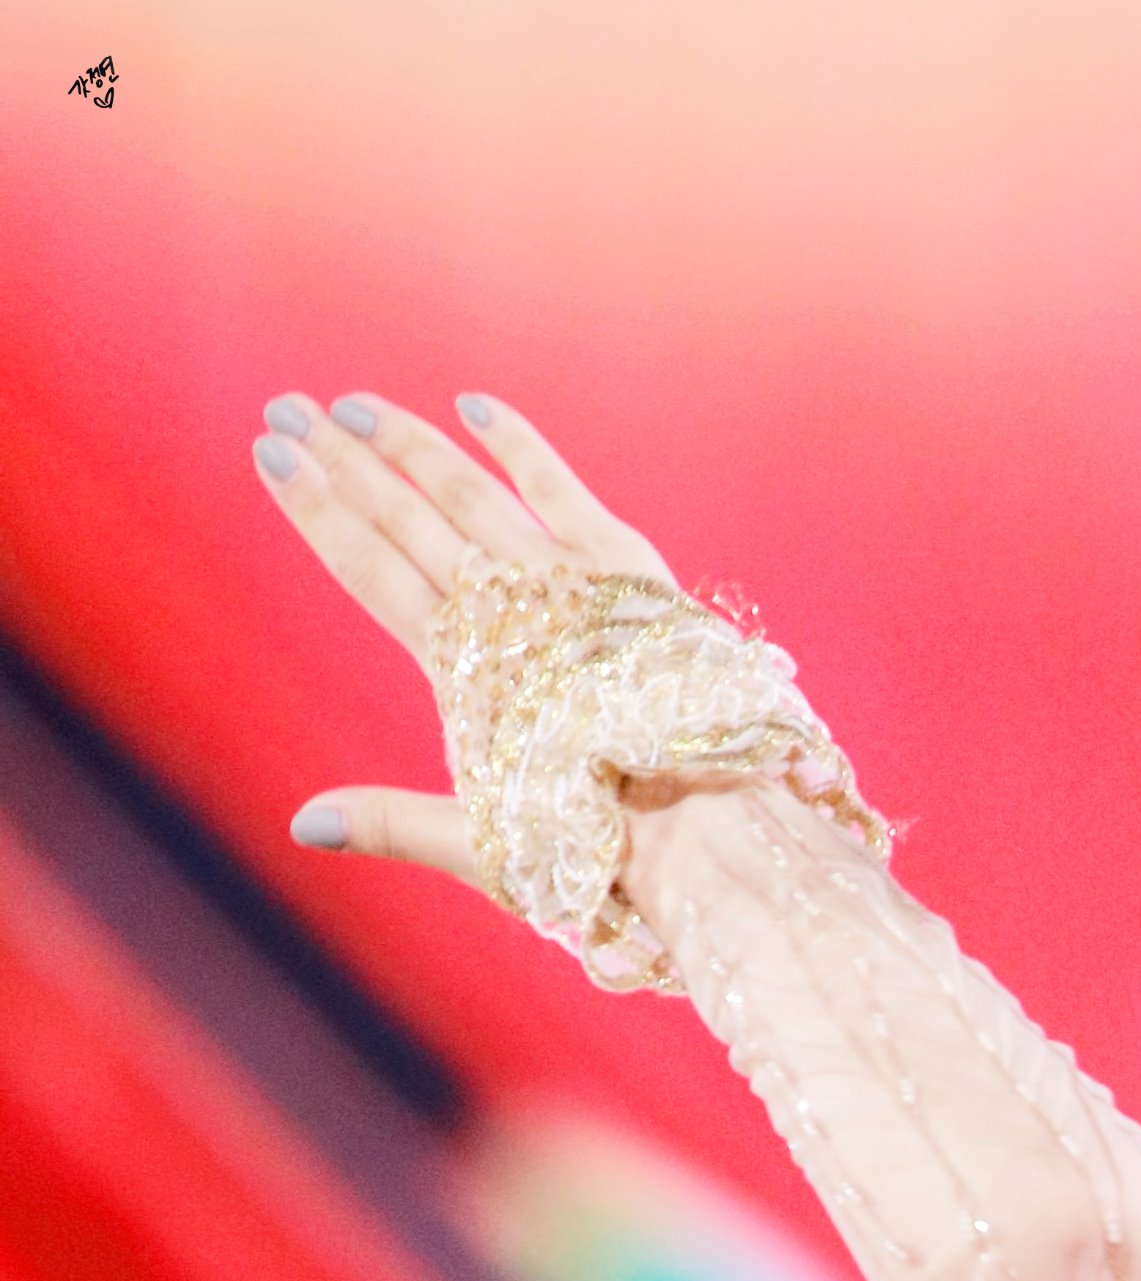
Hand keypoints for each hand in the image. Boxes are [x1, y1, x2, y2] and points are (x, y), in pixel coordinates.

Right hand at [248, 389, 671, 876]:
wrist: (704, 830)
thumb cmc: (599, 850)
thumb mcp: (488, 842)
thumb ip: (393, 824)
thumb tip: (301, 826)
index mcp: (459, 670)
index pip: (368, 570)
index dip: (316, 512)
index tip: (270, 459)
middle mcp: (503, 609)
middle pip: (404, 516)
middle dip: (341, 460)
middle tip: (288, 410)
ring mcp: (562, 579)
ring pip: (467, 490)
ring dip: (407, 442)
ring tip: (353, 405)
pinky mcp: (622, 564)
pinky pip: (559, 485)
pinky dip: (517, 443)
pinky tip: (474, 404)